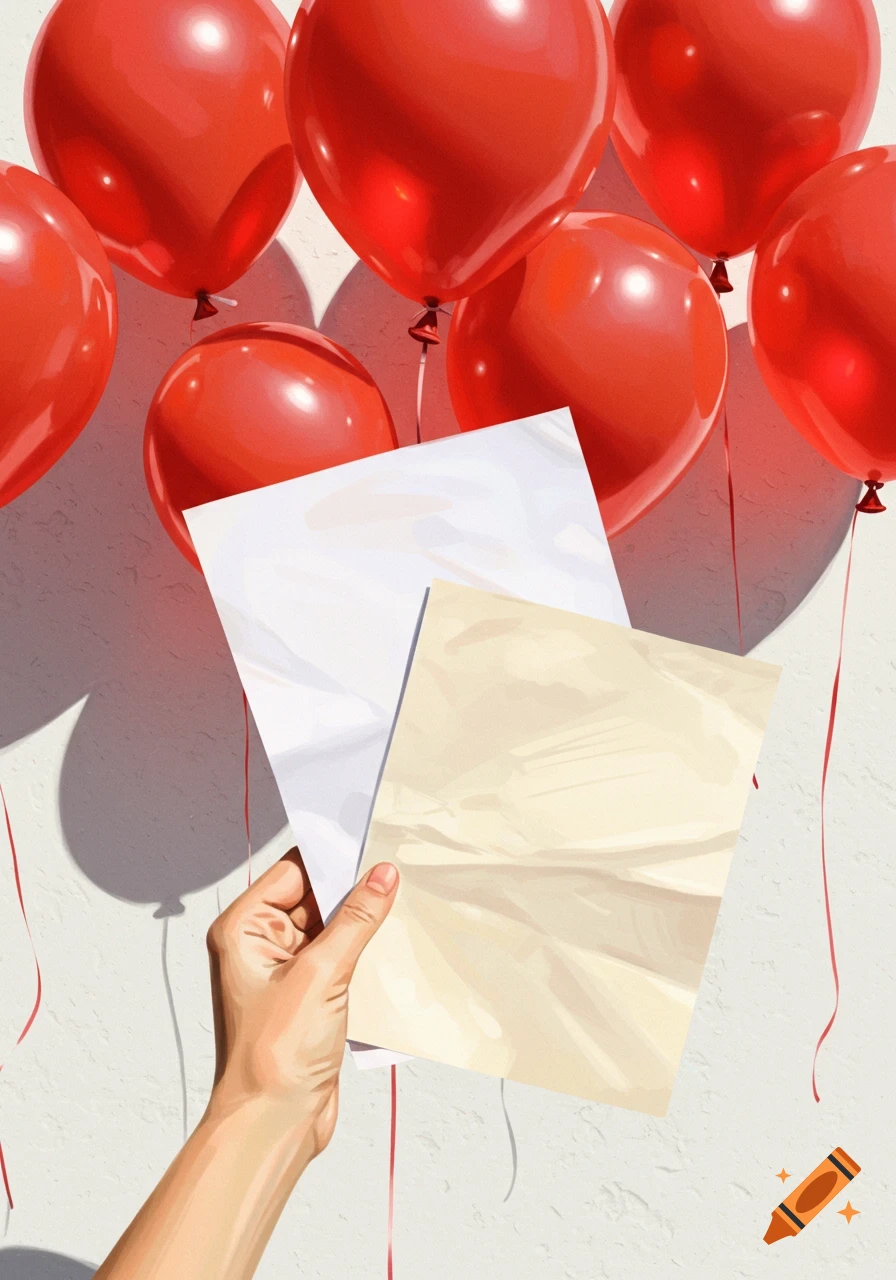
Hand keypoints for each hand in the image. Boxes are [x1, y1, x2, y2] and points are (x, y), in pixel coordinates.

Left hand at [206, 849, 398, 1159]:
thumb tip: (382, 875)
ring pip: (333, 929)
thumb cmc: (273, 1056)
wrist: (273, 1125)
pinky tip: (393, 949)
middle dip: (354, 894)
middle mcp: (260, 945)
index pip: (293, 872)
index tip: (375, 848)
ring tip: (400, 913)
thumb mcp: (322, 975)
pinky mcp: (310, 996)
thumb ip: (356, 920)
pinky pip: (342, 959)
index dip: (333, 861)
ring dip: (363, 927)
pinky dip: (365, 955)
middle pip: (315, 898)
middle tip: (397, 878)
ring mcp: (286, 972)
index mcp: (243, 929)